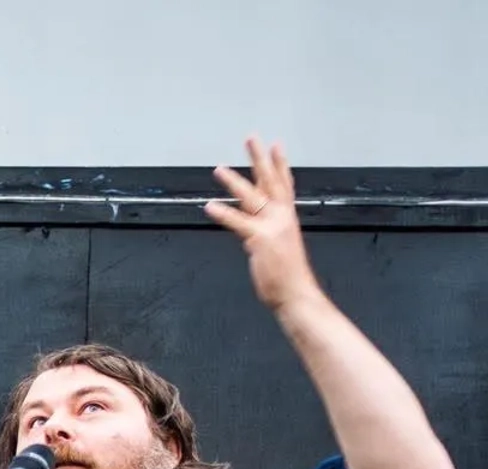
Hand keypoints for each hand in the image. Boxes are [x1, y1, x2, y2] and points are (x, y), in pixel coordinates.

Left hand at [204, 135, 323, 313]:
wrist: (296, 293)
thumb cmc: (286, 276)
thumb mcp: (278, 247)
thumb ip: (265, 233)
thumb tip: (253, 229)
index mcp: (287, 218)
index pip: (285, 184)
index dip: (280, 164)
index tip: (276, 145)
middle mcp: (282, 217)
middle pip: (271, 180)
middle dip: (260, 158)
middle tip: (252, 138)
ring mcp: (272, 226)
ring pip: (252, 197)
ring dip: (234, 181)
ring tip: (219, 168)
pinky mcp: (260, 238)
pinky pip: (238, 222)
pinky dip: (223, 213)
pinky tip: (210, 205)